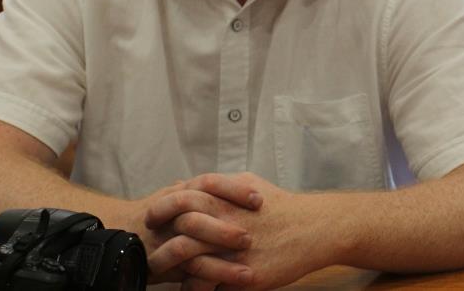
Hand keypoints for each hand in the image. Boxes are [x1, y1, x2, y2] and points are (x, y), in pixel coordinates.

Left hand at [150, 172, 335, 290]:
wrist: (312, 229)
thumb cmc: (278, 205)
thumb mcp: (247, 183)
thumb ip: (216, 185)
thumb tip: (183, 184)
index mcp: (225, 199)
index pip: (181, 199)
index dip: (161, 209)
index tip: (151, 218)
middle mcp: (228, 224)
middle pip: (181, 235)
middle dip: (160, 248)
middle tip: (151, 255)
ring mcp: (237, 253)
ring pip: (192, 265)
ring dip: (175, 272)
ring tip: (163, 276)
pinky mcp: (248, 277)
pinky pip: (212, 287)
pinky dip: (197, 288)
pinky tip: (192, 287)